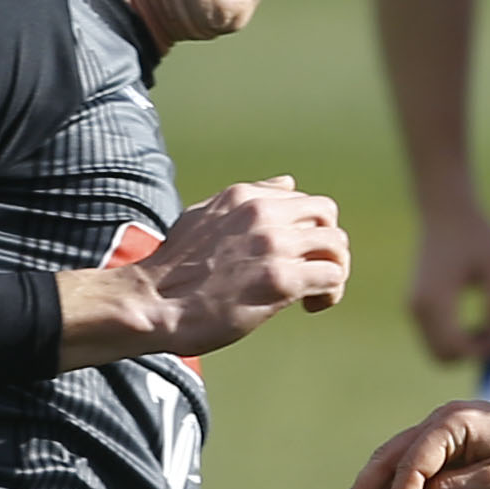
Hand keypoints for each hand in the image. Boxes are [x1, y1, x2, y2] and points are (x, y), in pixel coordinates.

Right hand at [66, 178, 349, 365]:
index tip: (294, 254)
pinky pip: (332, 276)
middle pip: (327, 215)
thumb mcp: (205, 215)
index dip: (305, 228)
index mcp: (245, 196)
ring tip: (315, 292)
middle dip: (327, 244)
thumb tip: (287, 183)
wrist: (153, 302)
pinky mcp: (282, 280)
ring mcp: (275, 246)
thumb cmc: (176, 269)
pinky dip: (331, 293)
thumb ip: (248, 199)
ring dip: (333, 269)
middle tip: (314, 271)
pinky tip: (311, 305)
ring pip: (336, 245)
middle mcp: (263, 214)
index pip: (302, 199)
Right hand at [403, 202, 489, 364]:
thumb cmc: (476, 235)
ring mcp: (413, 307)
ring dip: (463, 349)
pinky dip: (454, 340)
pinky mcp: (415, 305)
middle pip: (442, 357)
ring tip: (487, 325)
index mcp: (436, 298)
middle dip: (472, 353)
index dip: (484, 349)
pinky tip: (474, 321)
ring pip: (436, 352)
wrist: (445, 213)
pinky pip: (433, 339)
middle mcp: (418, 307)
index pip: (457, 347)